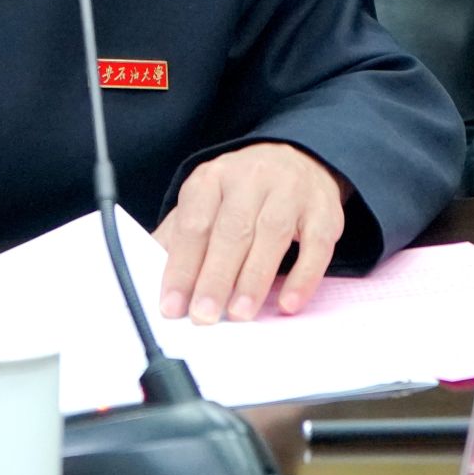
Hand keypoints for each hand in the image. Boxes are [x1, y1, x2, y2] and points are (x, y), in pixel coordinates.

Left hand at [153, 143, 349, 323]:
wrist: (299, 159)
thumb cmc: (243, 192)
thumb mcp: (207, 201)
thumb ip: (180, 235)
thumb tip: (150, 272)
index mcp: (213, 177)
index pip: (194, 224)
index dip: (181, 267)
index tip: (172, 305)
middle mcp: (251, 178)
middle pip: (231, 230)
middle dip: (215, 277)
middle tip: (203, 315)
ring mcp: (290, 191)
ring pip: (271, 234)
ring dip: (254, 279)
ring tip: (239, 314)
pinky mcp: (323, 210)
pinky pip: (315, 245)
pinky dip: (303, 276)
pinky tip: (289, 303)